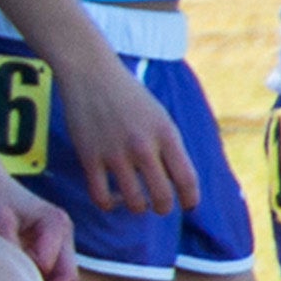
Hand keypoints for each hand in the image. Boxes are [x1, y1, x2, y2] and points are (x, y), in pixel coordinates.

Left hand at [0, 162, 78, 280]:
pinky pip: (50, 270)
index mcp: (57, 224)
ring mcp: (60, 238)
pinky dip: (35, 278)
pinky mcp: (49, 243)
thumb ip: (13, 249)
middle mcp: (65, 231)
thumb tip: (21, 279)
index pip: (61, 272)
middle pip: (67, 277)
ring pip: (60, 276)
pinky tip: (13, 276)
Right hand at [53, 47, 197, 214]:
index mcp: (165, 134)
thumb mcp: (158, 115)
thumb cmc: (127, 95)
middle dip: (163, 208)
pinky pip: (101, 196)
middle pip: (162, 196)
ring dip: (137, 207)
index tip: (188, 205)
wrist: (90, 73)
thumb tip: (178, 180)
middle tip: (159, 206)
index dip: (191, 199)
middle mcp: (143, 146)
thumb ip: (169, 146)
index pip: (187, 179)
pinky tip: (111, 198)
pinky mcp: (89, 157)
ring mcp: (115, 153)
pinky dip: (109, 204)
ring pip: (133, 202)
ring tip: (135, 200)